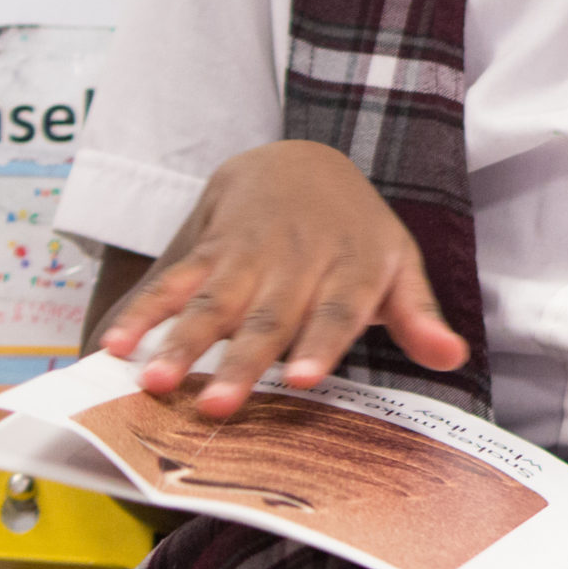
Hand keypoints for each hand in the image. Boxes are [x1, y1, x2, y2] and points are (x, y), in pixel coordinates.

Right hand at [100, 140, 467, 417]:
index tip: (304, 380)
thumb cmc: (355, 232)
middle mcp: (295, 263)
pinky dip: (142, 312)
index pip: (336, 310)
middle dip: (241, 362)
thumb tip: (453, 358)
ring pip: (211, 302)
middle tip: (217, 407)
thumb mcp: (397, 264)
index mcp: (350, 270)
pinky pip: (171, 281)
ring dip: (181, 342)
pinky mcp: (205, 251)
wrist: (299, 161)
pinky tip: (114, 345)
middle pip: (267, 317)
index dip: (320, 344)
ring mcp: (246, 256)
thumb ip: (418, 315)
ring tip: (154, 381)